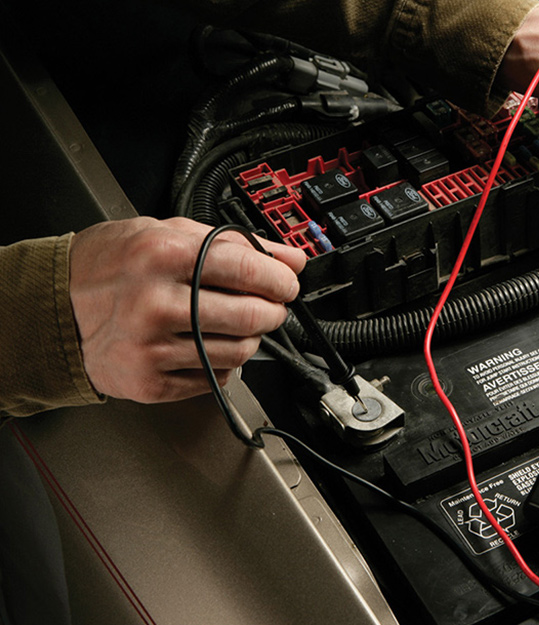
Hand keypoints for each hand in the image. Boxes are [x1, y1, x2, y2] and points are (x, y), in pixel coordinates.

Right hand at [69, 217, 306, 403]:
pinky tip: (206, 345)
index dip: (281, 280)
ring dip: (251, 339)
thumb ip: (238, 244)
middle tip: (271, 306)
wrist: (56, 305)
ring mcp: (151, 346)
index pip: (249, 271)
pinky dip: (223, 363)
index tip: (287, 283)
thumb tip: (292, 259)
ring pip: (240, 352)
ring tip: (236, 325)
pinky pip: (215, 378)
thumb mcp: (172, 233)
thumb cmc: (114, 264)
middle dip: (274, 311)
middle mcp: (156, 303)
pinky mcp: (149, 381)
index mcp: (163, 255)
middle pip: (251, 316)